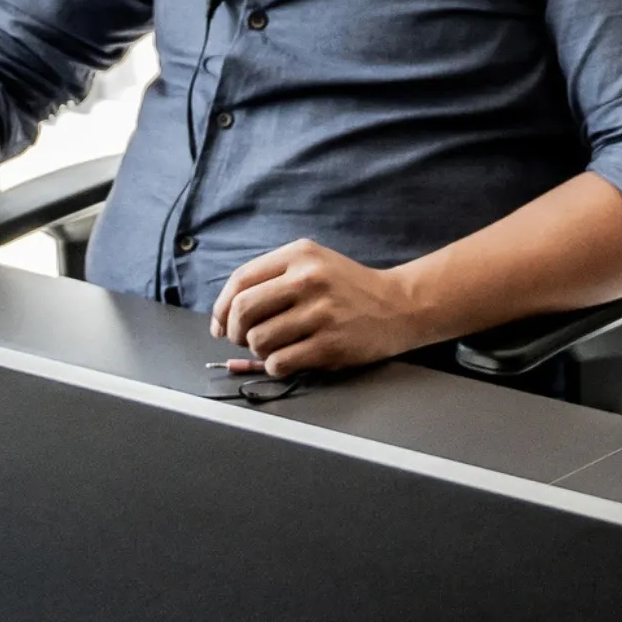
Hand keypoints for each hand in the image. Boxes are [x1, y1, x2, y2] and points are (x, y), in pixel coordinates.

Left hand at [210, 240, 438, 375]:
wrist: (400, 306)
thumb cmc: (348, 288)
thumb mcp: (313, 265)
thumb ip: (270, 281)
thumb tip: (222, 320)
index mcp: (300, 256)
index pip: (240, 280)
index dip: (221, 308)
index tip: (220, 325)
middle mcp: (309, 280)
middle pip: (243, 310)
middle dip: (234, 331)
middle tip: (244, 338)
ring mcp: (321, 313)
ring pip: (258, 340)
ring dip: (259, 350)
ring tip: (277, 346)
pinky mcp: (330, 344)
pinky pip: (280, 362)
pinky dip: (276, 366)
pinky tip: (291, 358)